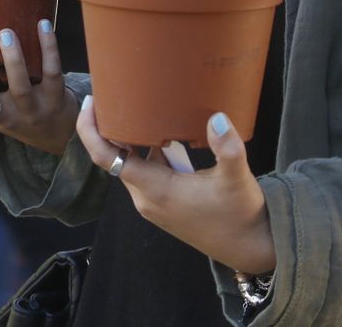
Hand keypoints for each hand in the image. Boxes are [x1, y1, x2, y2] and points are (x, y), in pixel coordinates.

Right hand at [0, 19, 79, 157]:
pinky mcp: (56, 97)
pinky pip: (52, 72)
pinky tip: (42, 24)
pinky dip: (48, 48)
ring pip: (20, 86)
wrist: (60, 132)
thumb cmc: (13, 104)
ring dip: (12, 59)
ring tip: (4, 32)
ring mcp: (29, 108)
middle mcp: (1, 115)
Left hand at [75, 99, 276, 275]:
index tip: (90, 103)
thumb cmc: (241, 215)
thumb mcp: (236, 178)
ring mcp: (155, 204)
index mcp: (155, 189)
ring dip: (132, 139)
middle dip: (111, 127)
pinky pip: (147, 173)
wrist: (252, 248)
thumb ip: (227, 147)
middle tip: (116, 93)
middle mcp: (147, 198)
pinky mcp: (165, 205)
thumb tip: (217, 117)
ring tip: (138, 106)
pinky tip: (164, 134)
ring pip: (133, 164)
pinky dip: (148, 152)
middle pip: (116, 157)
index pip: (107, 158)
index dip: (90, 130)